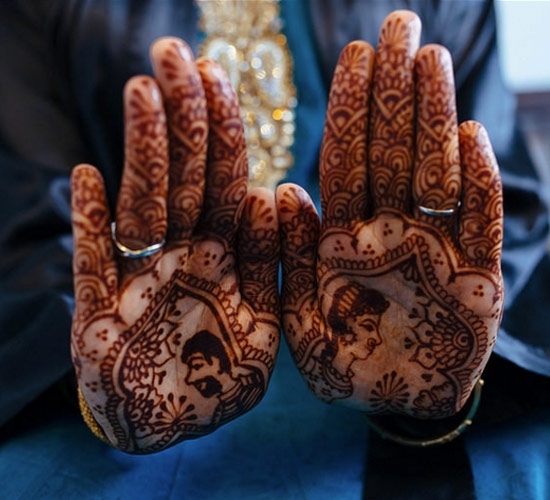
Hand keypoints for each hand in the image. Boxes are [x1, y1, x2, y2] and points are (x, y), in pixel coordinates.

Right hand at [71, 38, 279, 452]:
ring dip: (142, 150)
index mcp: (227, 260)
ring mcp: (141, 276)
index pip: (226, 184)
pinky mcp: (98, 306)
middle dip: (183, 119)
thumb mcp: (267, 329)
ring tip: (143, 92)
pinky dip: (88, 223)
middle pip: (186, 179)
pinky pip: (93, 260)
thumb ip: (272, 265)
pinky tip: (84, 177)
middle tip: (176, 54)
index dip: (224, 134)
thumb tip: (273, 195)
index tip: (221, 79)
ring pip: (144, 204)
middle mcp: (184, 258)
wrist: (166, 425)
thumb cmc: (218, 383)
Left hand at [276, 11, 502, 417]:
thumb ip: (291, 261)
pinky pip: (478, 224)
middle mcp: (389, 233)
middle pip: (391, 153)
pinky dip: (476, 185)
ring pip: (434, 173)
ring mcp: (435, 250)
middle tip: (397, 25)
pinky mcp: (477, 277)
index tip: (353, 57)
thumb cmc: (347, 367)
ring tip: (430, 59)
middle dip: (393, 92)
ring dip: (434, 118)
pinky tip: (470, 139)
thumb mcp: (301, 322)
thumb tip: (285, 192)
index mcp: (343, 240)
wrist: (399, 404)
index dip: (350, 112)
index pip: (346, 163)